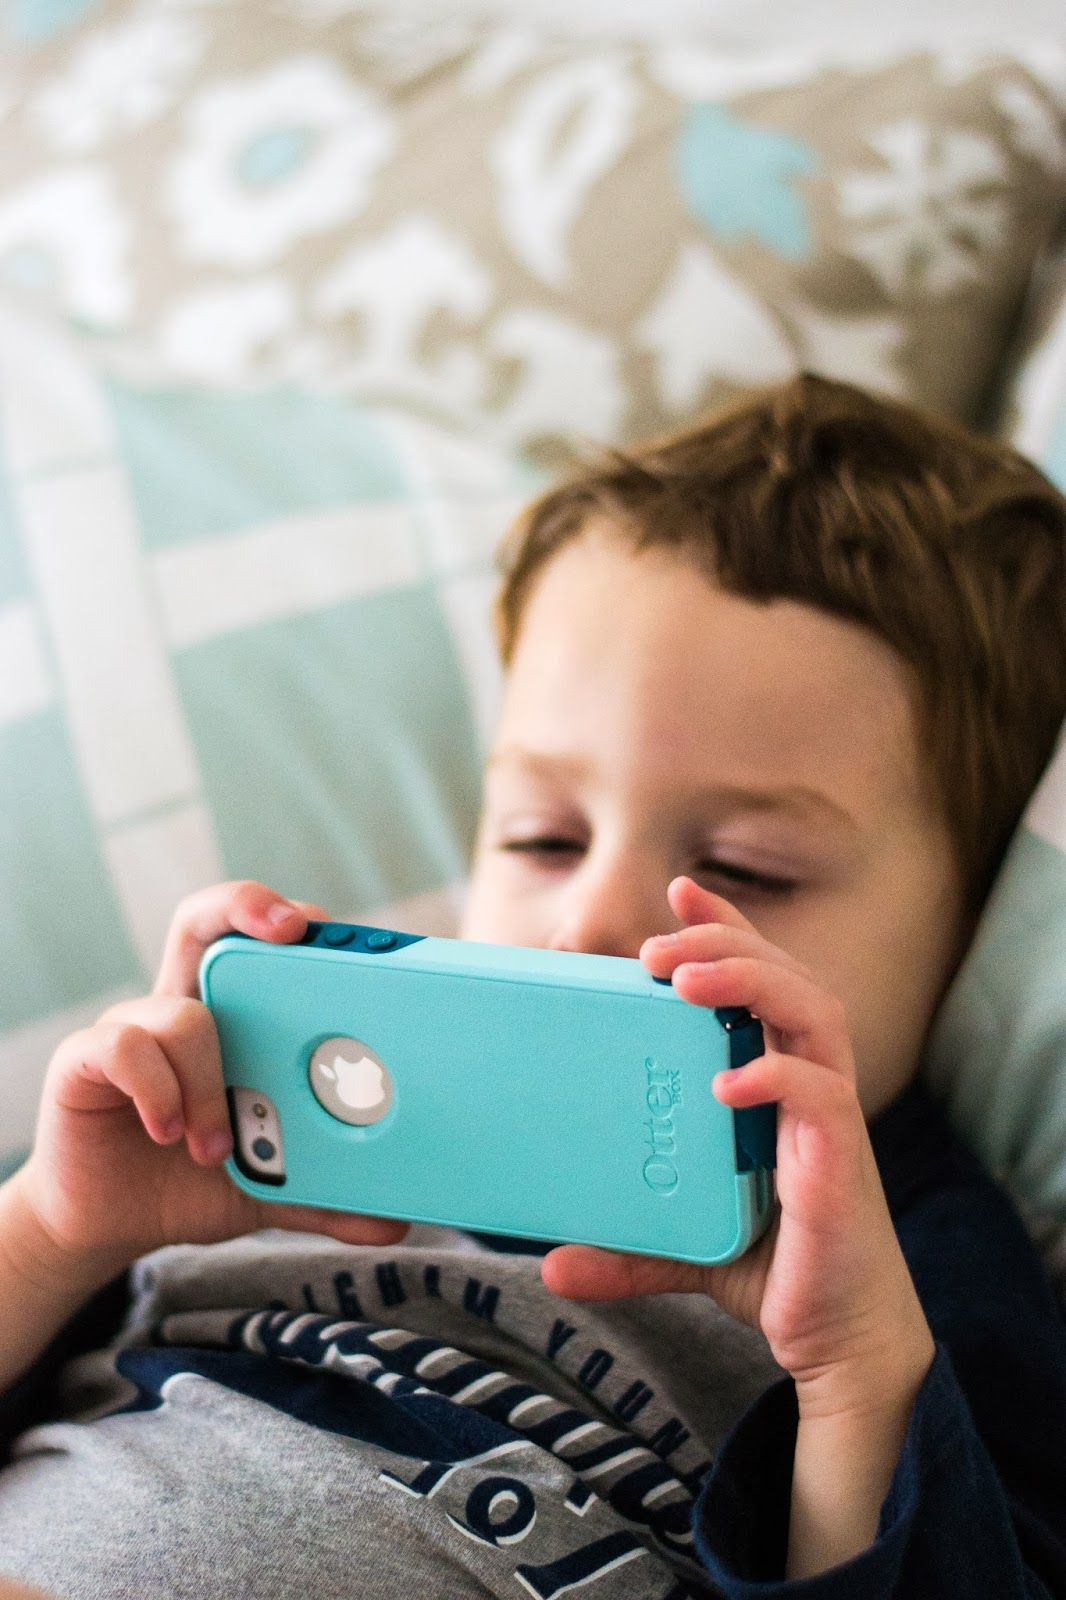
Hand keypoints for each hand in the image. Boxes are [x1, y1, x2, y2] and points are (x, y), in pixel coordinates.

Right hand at [15, 881, 410, 1278]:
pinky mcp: (85, 1062)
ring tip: (215, 1146)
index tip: (328, 929)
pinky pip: (123, 1046)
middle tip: (292, 932)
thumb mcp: (272, 1185)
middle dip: (246, 906)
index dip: (290, 918)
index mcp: (234, 1020)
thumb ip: (328, 1196)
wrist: (110, 1223)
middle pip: (207, 920)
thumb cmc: (193, 1181)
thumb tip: (396, 1223)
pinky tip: (168, 1132)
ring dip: (209, 1080)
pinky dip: (157, 1088)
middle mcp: (183, 1007)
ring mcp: (133, 1029)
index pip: (260, 942)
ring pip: (181, 1010)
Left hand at [540, 875, 934, 1416]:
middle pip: (787, 979)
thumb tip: (552, 1263)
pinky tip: (730, 1083)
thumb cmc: (774, 1269)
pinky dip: (778, 1079)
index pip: (762, 981)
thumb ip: (626, 1245)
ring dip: (753, 984)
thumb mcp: (684, 1245)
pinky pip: (822, 1101)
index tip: (678, 891)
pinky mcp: (840, 1166)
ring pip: (815, 1016)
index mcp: (777, 1083)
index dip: (728, 929)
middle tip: (657, 948)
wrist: (839, 1343)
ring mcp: (829, 1121)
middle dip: (728, 946)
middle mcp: (809, 1087)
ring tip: (686, 983)